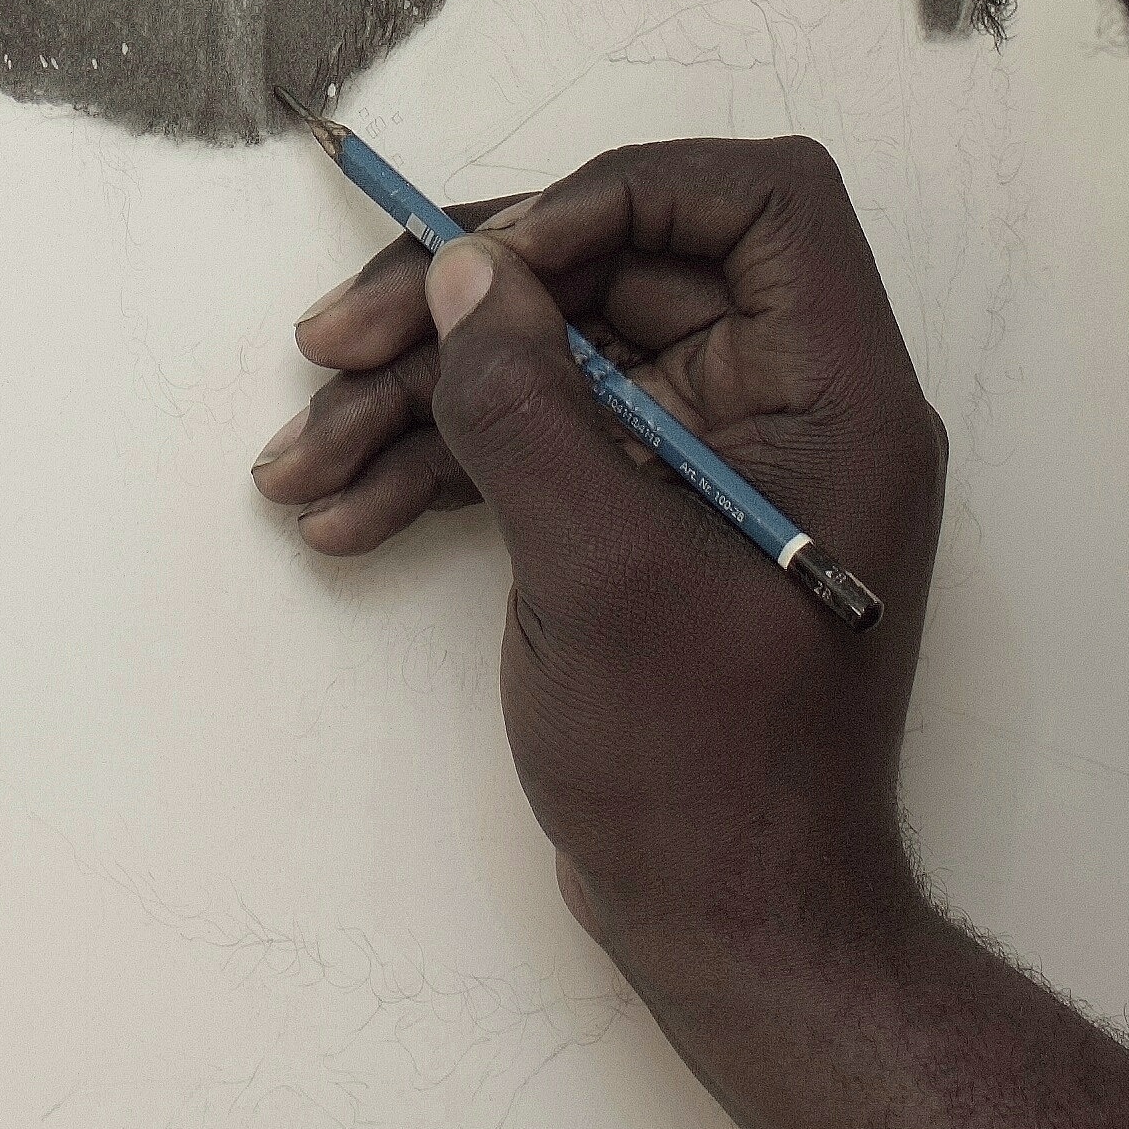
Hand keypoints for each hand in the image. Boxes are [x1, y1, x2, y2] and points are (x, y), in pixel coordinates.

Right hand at [253, 137, 943, 971]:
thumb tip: (466, 271)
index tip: (503, 261)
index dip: (624, 192)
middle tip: (332, 340)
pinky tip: (342, 511)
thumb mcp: (601, 570)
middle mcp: (777, 403)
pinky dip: (436, 464)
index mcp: (829, 391)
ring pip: (552, 357)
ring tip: (299, 464)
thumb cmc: (707, 767)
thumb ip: (527, 402)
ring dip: (415, 394)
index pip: (756, 201)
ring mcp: (704, 460)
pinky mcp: (639, 515)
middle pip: (614, 271)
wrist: (734, 936)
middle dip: (463, 305)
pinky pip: (535, 438)